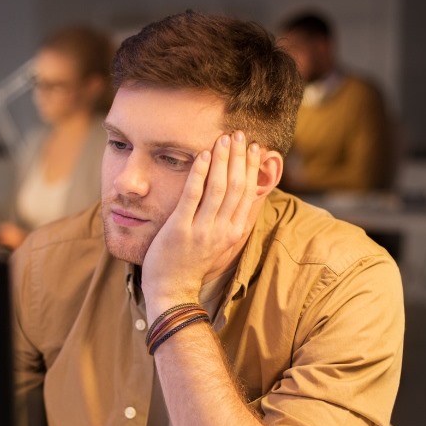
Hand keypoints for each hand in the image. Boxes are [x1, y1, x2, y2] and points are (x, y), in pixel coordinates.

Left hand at [141, 131, 261, 314]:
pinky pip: (192, 196)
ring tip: (224, 139)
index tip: (254, 147)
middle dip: (239, 157)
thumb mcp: (220, 243)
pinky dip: (199, 174)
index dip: (251, 168)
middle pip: (236, 186)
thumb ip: (232, 221)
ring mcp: (201, 230)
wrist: (172, 291)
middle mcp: (222, 230)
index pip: (247, 193)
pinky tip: (203, 155)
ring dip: (223, 160)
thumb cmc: (193, 264)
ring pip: (218, 188)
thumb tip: (245, 197)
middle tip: (239, 134)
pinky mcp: (180, 229)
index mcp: (233, 232)